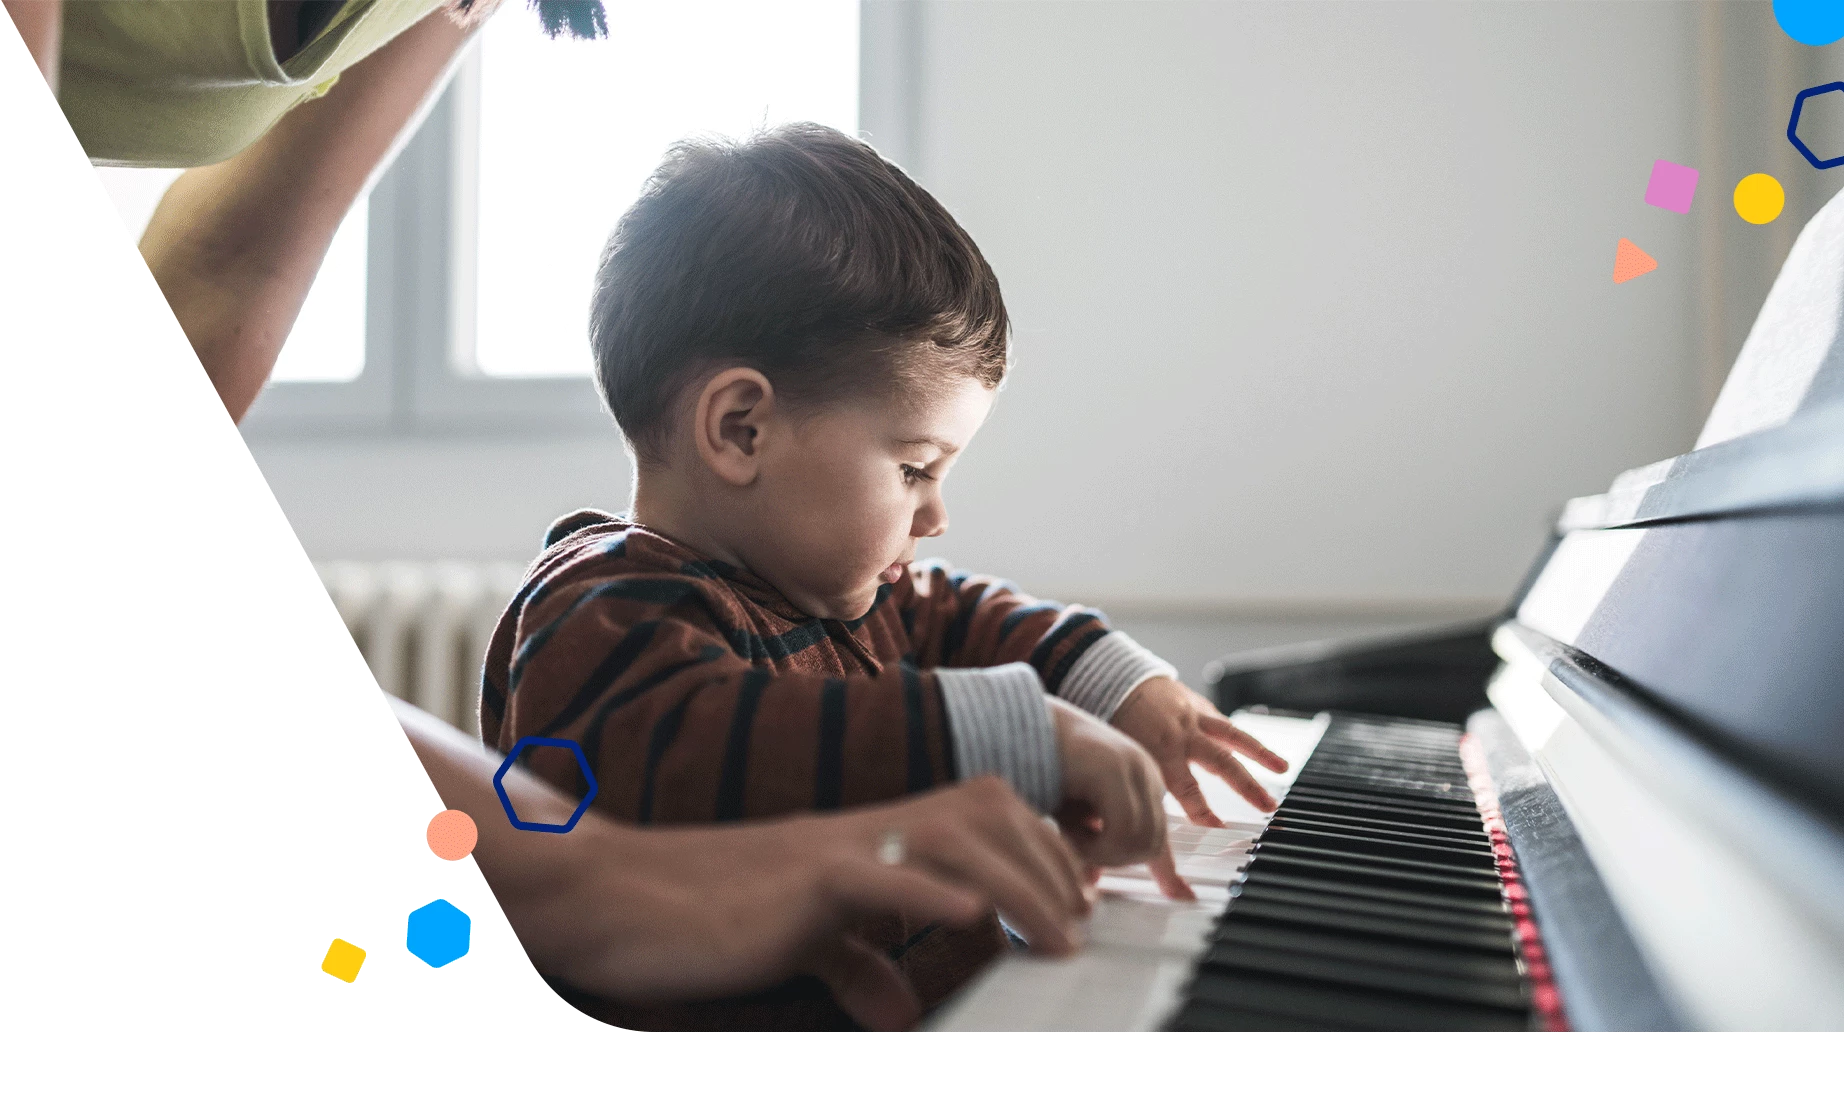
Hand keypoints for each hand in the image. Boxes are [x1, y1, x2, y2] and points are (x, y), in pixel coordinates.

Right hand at [538, 778, 1091, 1031]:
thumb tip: (895, 1007)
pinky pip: (872, 875)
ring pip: (950, 833)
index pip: (976, 819)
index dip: (1036, 852)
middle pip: (984, 813)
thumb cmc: (699, 919)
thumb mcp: (799, 943)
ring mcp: (830, 850)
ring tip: (1056, 936)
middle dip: (1048, 866)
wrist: (610, 896)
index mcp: (862, 841)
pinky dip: (928, 890)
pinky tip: (971, 912)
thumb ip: (852, 964)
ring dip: (1017, 881)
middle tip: (1081, 927)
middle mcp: (857, 832)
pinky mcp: (796, 882)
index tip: (1075, 902)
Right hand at [1047, 694, 1193, 900]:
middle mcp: (1145, 771)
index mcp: (1140, 780)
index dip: (1169, 872)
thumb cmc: (1034, 768)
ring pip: (1140, 842)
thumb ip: (1085, 844)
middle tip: (1077, 850)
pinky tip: (1068, 831)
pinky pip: (1121, 832)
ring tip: (1068, 836)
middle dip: (1114, 860)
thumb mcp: (1067, 816)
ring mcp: (1134, 767)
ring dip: (1100, 854)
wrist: (1010, 724)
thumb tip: (1092, 882)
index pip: (1160, 834)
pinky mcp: (1115, 769)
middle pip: (1152, 845)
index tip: (1181, 897)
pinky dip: (1093, 846)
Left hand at [1111, 676, 1288, 824]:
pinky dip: (1241, 738)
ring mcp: (1193, 716)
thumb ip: (1139, 785)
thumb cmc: (1112, 721)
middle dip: (1247, 786)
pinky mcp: (1198, 706)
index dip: (1202, 810)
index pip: (1186, 787)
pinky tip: (1258, 752)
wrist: (1114, 678)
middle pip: (1221, 762)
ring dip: (1261, 754)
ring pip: (1233, 736)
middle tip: (1268, 806)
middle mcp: (1181, 733)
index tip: (1217, 826)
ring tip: (1283, 769)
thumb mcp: (1119, 757)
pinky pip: (1224, 724)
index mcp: (1158, 749)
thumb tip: (1147, 820)